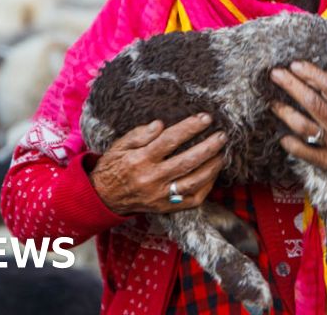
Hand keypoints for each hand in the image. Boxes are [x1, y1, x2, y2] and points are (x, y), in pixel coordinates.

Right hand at [88, 113, 226, 214]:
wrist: (104, 197)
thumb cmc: (114, 166)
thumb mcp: (120, 145)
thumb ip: (140, 134)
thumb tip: (160, 124)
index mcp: (140, 160)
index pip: (169, 140)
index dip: (190, 128)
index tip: (206, 118)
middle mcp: (151, 179)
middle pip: (186, 162)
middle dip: (208, 148)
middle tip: (222, 136)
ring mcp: (160, 196)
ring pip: (192, 183)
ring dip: (211, 168)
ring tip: (222, 154)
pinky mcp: (165, 208)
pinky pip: (191, 200)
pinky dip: (206, 187)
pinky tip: (213, 174)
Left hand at [271, 61, 326, 185]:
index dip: (311, 73)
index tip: (294, 65)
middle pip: (312, 102)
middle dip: (291, 85)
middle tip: (275, 74)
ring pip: (304, 126)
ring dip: (285, 112)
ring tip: (273, 103)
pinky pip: (305, 152)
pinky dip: (292, 145)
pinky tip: (283, 138)